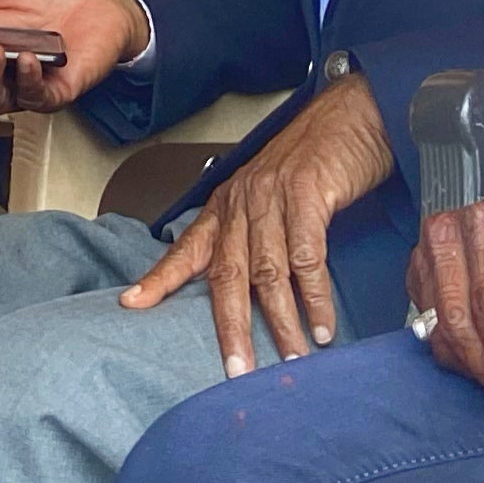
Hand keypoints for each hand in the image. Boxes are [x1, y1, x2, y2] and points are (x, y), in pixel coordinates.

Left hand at [120, 72, 397, 376]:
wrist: (352, 113)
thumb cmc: (315, 159)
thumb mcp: (273, 196)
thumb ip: (258, 238)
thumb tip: (255, 292)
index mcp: (227, 204)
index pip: (187, 248)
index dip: (159, 278)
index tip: (131, 304)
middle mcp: (242, 201)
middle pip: (226, 275)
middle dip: (230, 328)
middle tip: (237, 369)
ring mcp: (273, 196)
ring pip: (268, 273)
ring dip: (281, 322)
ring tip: (293, 358)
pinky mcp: (307, 194)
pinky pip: (307, 257)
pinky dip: (315, 296)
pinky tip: (323, 324)